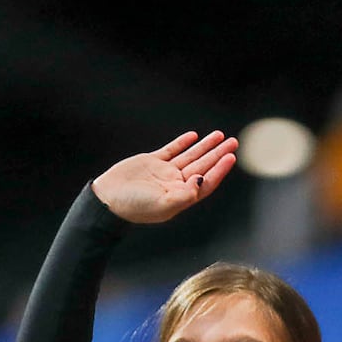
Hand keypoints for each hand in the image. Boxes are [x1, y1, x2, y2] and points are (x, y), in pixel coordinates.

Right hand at [91, 130, 237, 223]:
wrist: (108, 199)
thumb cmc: (134, 206)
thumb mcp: (162, 204)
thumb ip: (184, 195)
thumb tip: (201, 181)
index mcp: (180, 196)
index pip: (206, 181)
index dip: (219, 169)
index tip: (230, 157)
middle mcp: (175, 184)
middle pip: (202, 166)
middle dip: (217, 154)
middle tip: (233, 142)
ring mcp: (163, 172)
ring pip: (190, 156)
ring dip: (204, 146)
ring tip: (219, 135)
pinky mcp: (152, 162)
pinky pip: (171, 150)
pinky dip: (182, 143)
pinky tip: (194, 136)